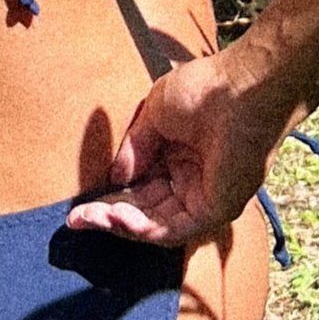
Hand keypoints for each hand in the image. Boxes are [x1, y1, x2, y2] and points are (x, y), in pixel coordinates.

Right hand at [63, 51, 286, 250]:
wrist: (241, 90)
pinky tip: (119, 217)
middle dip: (109, 216)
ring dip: (121, 225)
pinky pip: (174, 229)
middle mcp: (192, 180)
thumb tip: (116, 178)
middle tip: (77, 220)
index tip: (81, 206)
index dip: (111, 197)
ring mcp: (205, 197)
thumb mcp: (154, 113)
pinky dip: (144, 229)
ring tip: (92, 218)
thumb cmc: (204, 89)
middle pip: (144, 210)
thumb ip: (135, 148)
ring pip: (156, 225)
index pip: (140, 187)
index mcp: (179, 155)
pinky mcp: (216, 209)